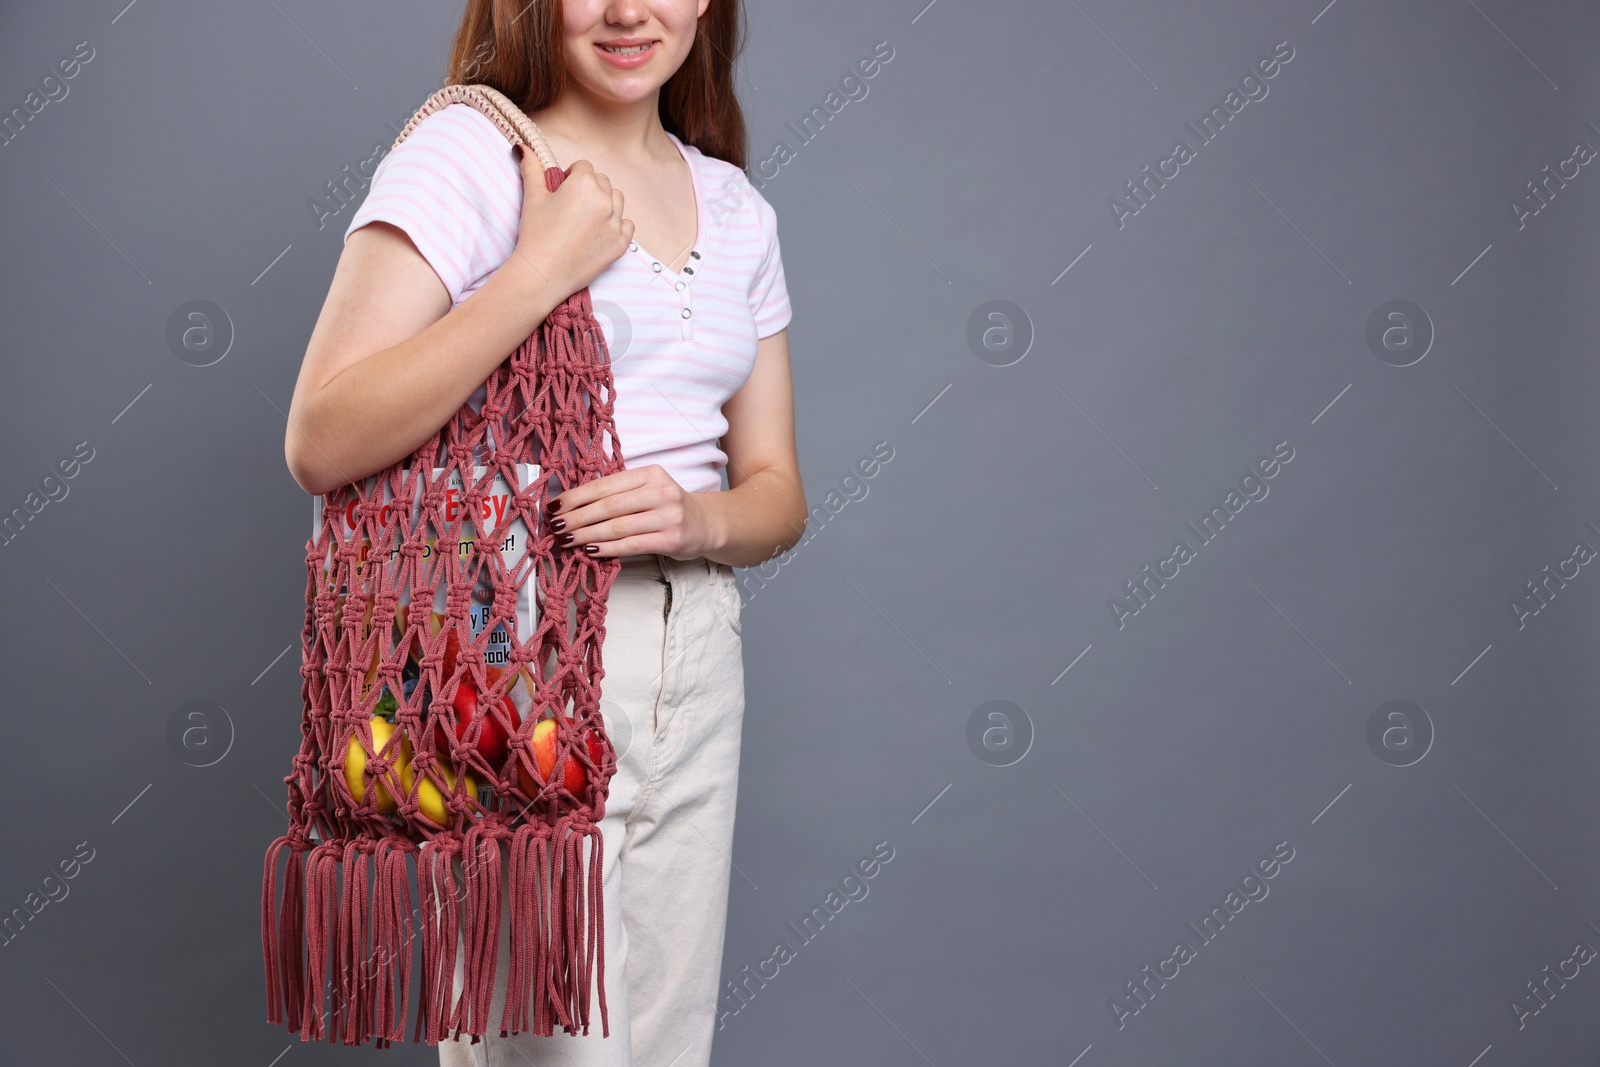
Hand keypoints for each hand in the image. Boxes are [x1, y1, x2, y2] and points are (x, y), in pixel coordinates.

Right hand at [512, 150, 633, 297]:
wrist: (543, 273)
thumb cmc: (536, 234)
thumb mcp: (533, 197)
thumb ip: (532, 168)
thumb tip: (523, 148)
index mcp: (584, 184)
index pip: (584, 167)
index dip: (572, 177)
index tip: (563, 191)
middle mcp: (605, 200)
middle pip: (602, 182)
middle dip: (589, 188)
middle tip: (572, 207)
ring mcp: (615, 223)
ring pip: (617, 200)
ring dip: (605, 203)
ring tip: (586, 218)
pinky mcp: (621, 243)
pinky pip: (627, 225)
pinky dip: (617, 225)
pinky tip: (599, 232)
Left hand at [547, 465, 717, 559]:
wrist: (707, 523)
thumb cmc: (668, 507)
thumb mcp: (648, 489)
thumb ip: (618, 493)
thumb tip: (572, 505)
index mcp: (650, 474)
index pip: (605, 485)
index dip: (576, 497)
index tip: (555, 506)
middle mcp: (661, 492)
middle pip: (608, 506)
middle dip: (576, 518)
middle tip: (556, 526)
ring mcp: (668, 516)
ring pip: (617, 527)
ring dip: (587, 535)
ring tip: (567, 540)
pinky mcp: (671, 540)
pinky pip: (631, 545)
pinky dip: (608, 549)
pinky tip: (590, 550)